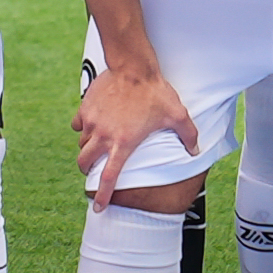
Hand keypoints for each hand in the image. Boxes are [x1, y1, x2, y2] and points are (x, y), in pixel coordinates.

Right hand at [74, 63, 197, 210]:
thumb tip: (195, 151)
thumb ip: (188, 135)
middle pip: (85, 163)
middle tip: (93, 170)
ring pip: (81, 144)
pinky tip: (91, 125)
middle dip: (88, 170)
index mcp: (123, 143)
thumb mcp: (178, 114)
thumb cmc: (155, 91)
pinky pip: (78, 124)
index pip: (109, 177)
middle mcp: (104, 136)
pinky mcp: (85, 108)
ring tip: (96, 146)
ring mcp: (92, 122)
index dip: (103, 195)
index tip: (98, 206)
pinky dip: (82, 128)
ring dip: (87, 149)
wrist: (133, 66)